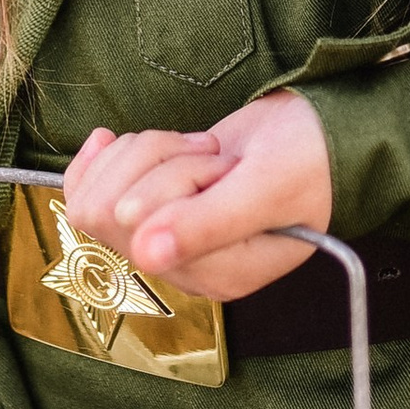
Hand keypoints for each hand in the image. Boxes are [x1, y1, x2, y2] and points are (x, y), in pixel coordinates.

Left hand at [62, 89, 332, 302]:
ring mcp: (164, 236)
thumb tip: (144, 253)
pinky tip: (130, 140)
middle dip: (158, 162)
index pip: (139, 233)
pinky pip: (92, 186)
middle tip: (212, 155)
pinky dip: (114, 153)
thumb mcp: (266, 187)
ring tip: (202, 151)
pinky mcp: (151, 207)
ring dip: (149, 151)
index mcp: (217, 276)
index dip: (172, 182)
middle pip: (108, 213)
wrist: (317, 132)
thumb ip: (208, 222)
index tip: (222, 165)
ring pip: (98, 192)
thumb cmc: (309, 160)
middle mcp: (183, 265)